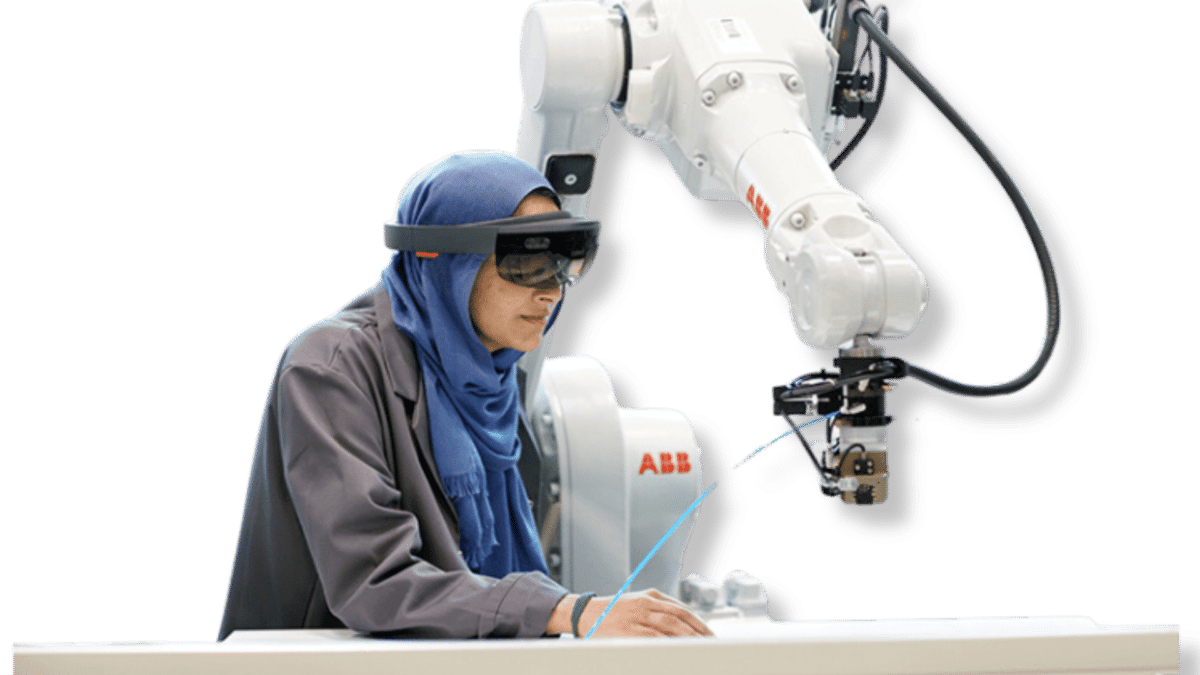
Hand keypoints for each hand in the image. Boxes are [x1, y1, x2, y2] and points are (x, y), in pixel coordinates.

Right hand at [547, 589, 711, 637]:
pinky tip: (677, 649)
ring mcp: (637, 616)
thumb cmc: (614, 612)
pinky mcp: (628, 629)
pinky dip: (667, 643)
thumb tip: (683, 625)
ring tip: (700, 647)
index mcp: (650, 596)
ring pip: (669, 625)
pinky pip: (652, 637)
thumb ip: (658, 610)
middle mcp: (645, 603)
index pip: (681, 609)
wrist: (585, 613)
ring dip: (687, 636)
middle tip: (711, 643)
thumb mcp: (637, 603)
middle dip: (698, 631)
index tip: (710, 634)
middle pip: (679, 617)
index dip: (698, 623)